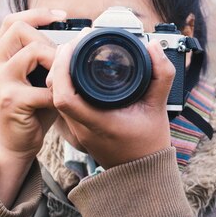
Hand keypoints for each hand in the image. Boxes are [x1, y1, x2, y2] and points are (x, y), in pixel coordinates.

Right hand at [0, 8, 64, 204]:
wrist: (15, 147)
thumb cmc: (30, 113)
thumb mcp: (35, 81)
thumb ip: (44, 61)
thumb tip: (72, 41)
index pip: (11, 22)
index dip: (36, 14)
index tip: (62, 16)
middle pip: (20, 30)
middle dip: (48, 40)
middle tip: (60, 59)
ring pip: (33, 51)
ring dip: (54, 62)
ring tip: (59, 80)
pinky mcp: (10, 100)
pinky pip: (44, 86)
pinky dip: (57, 93)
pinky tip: (58, 103)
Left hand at [47, 32, 174, 168]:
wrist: (142, 173)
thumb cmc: (149, 145)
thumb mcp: (159, 107)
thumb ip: (161, 76)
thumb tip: (154, 48)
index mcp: (98, 122)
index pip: (64, 96)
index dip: (62, 68)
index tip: (73, 47)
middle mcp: (81, 127)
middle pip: (54, 91)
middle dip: (60, 62)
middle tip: (76, 43)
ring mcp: (77, 129)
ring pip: (56, 95)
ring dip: (61, 71)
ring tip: (76, 51)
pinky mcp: (78, 128)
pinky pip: (64, 100)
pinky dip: (66, 82)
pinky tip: (78, 69)